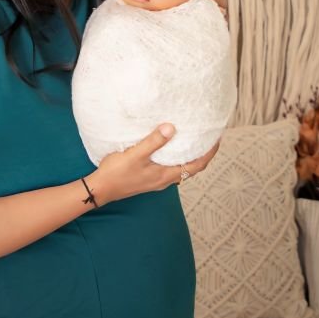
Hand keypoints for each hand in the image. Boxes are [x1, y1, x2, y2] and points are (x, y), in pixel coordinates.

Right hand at [88, 127, 220, 204]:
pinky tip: (170, 147)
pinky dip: (176, 157)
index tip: (217, 138)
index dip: (209, 153)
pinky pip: (170, 167)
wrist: (101, 189)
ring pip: (181, 168)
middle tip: (208, 137)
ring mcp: (157, 180)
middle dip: (202, 153)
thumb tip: (171, 128)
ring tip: (192, 139)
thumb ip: (153, 142)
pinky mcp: (150, 178)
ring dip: (189, 155)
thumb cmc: (117, 173)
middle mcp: (165, 180)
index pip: (197, 166)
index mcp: (166, 175)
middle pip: (192, 167)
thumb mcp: (135, 155)